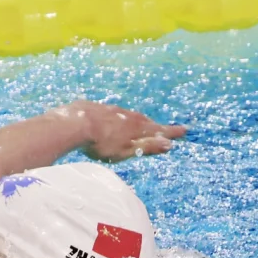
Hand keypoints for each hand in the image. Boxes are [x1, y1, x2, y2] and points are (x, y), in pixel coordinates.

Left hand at [54, 100, 186, 162]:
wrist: (73, 124)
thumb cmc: (100, 144)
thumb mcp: (125, 151)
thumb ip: (146, 147)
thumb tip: (169, 145)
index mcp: (135, 128)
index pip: (158, 130)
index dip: (171, 132)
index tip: (184, 130)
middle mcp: (126, 116)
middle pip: (144, 121)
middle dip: (154, 126)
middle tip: (163, 128)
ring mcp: (110, 109)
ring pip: (128, 115)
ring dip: (136, 119)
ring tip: (140, 122)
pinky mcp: (95, 107)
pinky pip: (110, 111)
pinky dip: (117, 116)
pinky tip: (112, 118)